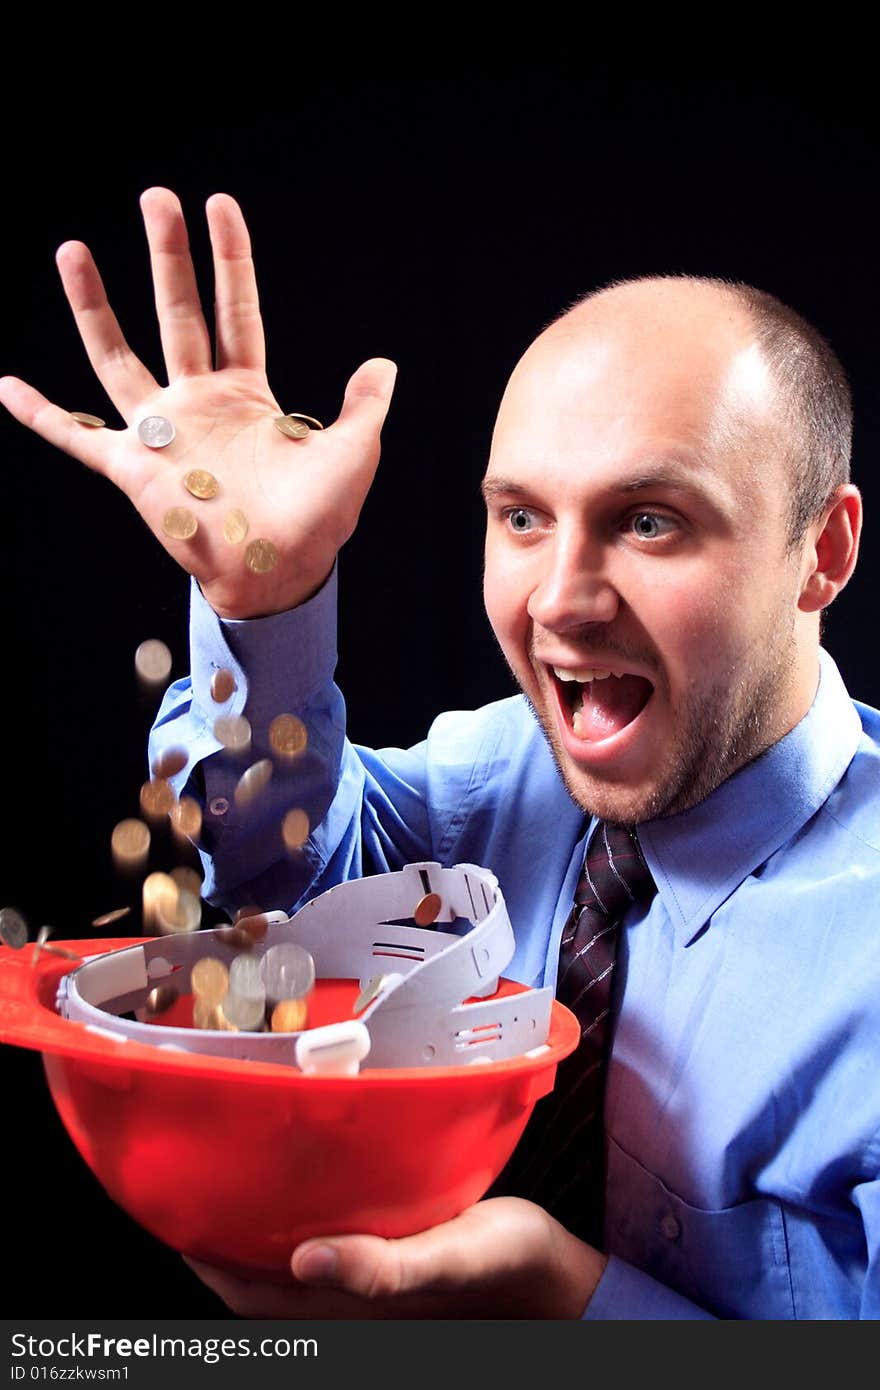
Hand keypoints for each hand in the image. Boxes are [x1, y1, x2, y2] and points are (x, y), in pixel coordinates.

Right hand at [0, 188, 396, 618]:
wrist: (279, 574)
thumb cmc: (318, 519)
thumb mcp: (354, 452)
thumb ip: (364, 406)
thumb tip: (383, 365)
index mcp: (247, 394)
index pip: (235, 311)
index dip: (230, 260)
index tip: (219, 204)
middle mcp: (198, 402)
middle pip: (176, 313)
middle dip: (167, 256)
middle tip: (155, 196)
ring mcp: (161, 432)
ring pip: (118, 355)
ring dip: (94, 306)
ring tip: (72, 249)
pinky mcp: (131, 468)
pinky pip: (76, 436)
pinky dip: (42, 415)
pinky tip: (6, 386)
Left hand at [183, 1197, 607, 1318]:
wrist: (550, 1276)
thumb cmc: (503, 1268)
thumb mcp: (449, 1260)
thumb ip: (381, 1267)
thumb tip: (305, 1260)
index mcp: (347, 1311)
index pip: (247, 1298)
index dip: (204, 1260)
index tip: (174, 1208)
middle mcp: (344, 1300)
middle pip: (257, 1279)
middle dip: (220, 1236)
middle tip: (198, 1174)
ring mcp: (363, 1281)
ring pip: (285, 1261)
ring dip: (256, 1225)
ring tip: (237, 1167)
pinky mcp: (386, 1257)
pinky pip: (324, 1242)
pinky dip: (299, 1216)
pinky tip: (306, 1175)